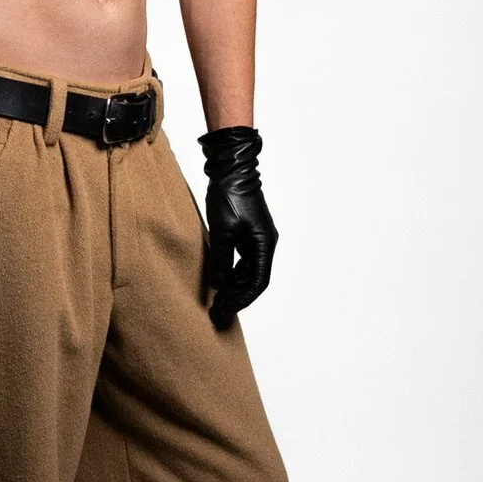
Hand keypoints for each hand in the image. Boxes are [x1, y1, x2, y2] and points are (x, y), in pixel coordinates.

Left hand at [198, 126, 277, 327]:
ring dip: (235, 287)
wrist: (231, 168)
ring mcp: (257, 237)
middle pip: (254, 279)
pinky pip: (243, 261)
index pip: (257, 281)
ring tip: (217, 302)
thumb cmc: (229, 196)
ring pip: (248, 271)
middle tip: (218, 313)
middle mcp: (265, 243)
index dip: (241, 299)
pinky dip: (233, 273)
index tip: (225, 311)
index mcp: (264, 244)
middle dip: (237, 297)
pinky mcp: (247, 232)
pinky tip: (220, 282)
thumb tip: (218, 285)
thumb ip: (221, 259)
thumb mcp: (222, 230)